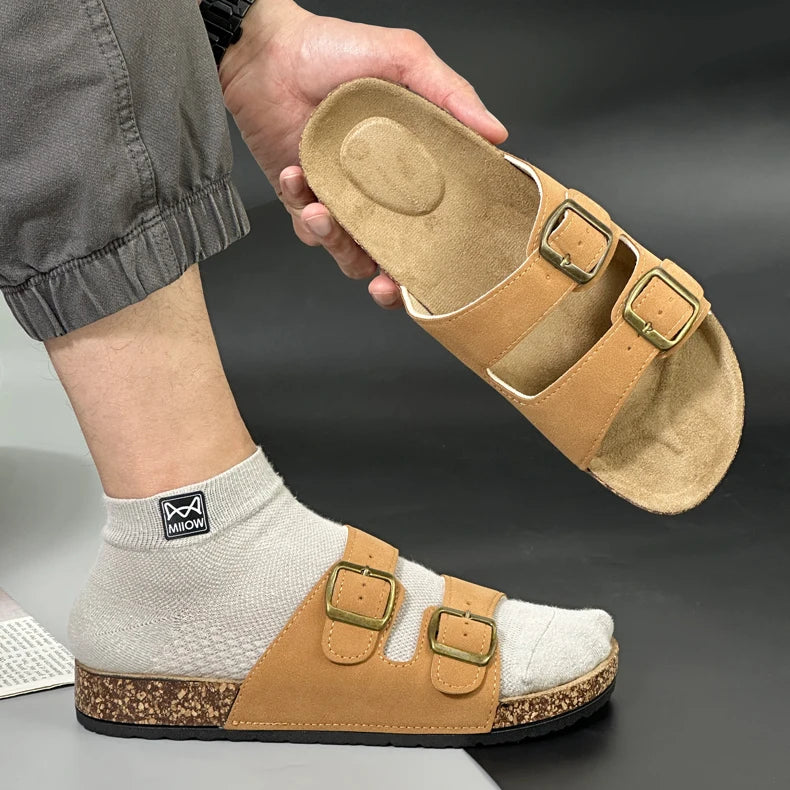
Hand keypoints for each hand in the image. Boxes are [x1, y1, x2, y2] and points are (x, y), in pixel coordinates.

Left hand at [220, 0, 506, 308]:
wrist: (267, 54)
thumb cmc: (334, 50)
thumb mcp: (403, 60)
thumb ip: (450, 95)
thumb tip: (497, 134)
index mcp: (415, 168)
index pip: (438, 223)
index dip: (442, 256)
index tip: (442, 273)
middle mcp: (383, 193)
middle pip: (397, 259)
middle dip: (391, 285)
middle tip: (384, 286)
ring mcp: (345, 202)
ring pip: (350, 255)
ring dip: (337, 244)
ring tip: (321, 209)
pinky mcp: (305, 202)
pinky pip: (309, 231)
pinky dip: (301, 210)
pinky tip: (296, 176)